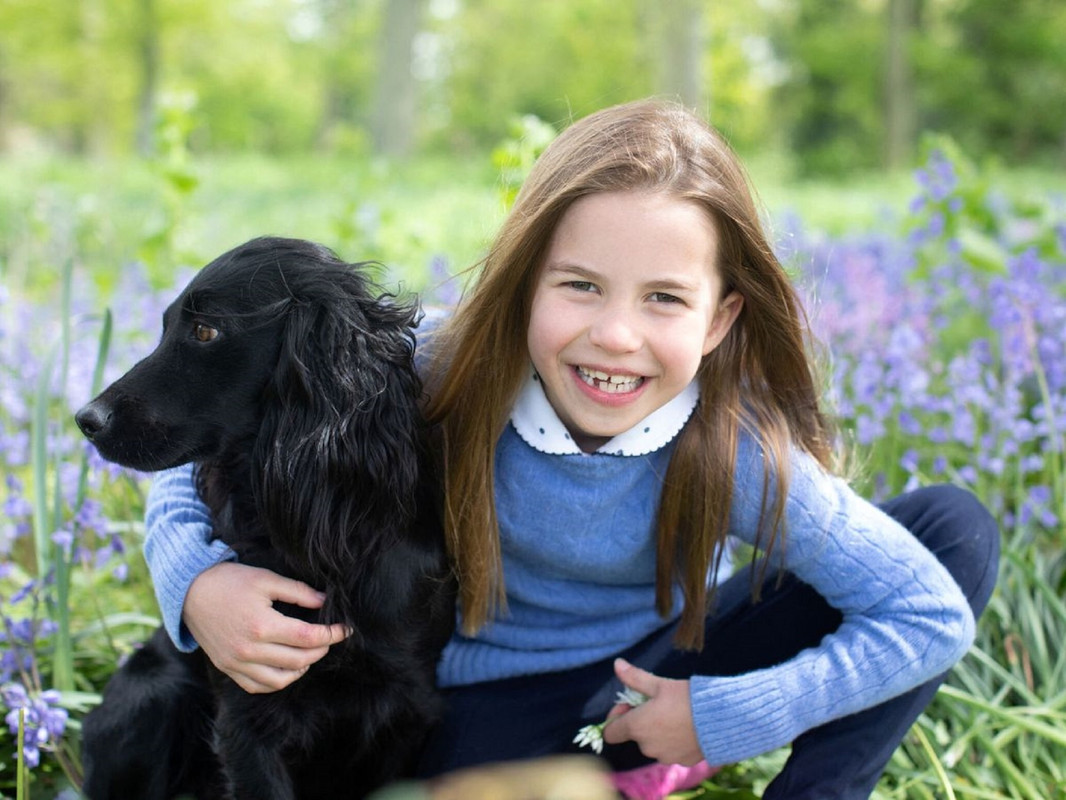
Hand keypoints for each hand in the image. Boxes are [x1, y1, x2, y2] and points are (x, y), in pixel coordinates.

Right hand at [183, 562, 348, 693]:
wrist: (190, 592)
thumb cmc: (230, 582)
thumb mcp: (266, 579)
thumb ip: (298, 592)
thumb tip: (325, 601)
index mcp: (261, 626)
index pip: (308, 638)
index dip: (331, 634)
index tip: (345, 629)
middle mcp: (249, 650)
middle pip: (298, 660)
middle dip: (321, 649)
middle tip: (329, 638)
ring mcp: (236, 663)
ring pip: (280, 680)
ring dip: (301, 668)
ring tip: (310, 653)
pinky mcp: (227, 669)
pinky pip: (257, 686)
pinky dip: (277, 681)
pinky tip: (288, 667)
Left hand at [601, 658, 703, 765]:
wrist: (721, 720)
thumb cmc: (687, 699)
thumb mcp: (659, 684)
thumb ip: (634, 677)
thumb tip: (617, 664)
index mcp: (636, 727)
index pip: (610, 732)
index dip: (617, 717)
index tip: (632, 704)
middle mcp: (646, 746)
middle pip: (635, 734)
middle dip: (641, 720)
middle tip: (658, 704)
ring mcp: (664, 756)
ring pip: (653, 743)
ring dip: (657, 731)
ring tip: (676, 714)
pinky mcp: (681, 761)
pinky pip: (670, 750)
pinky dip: (674, 740)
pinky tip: (687, 727)